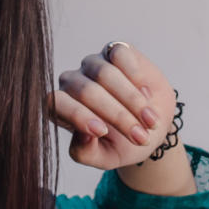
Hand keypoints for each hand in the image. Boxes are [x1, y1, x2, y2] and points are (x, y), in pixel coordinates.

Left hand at [45, 42, 174, 170]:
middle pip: (87, 91)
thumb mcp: (105, 157)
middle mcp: (72, 82)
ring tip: (150, 122)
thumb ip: (86, 152)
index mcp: (61, 108)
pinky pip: (119, 54)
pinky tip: (146, 94)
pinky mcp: (114, 50)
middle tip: (140, 137)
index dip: (78, 115)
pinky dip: (134, 74)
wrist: (151, 127)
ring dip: (131, 100)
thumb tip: (84, 135)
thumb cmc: (122, 144)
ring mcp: (93, 65)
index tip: (102, 132)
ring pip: (105, 74)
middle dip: (118, 116)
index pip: (56, 103)